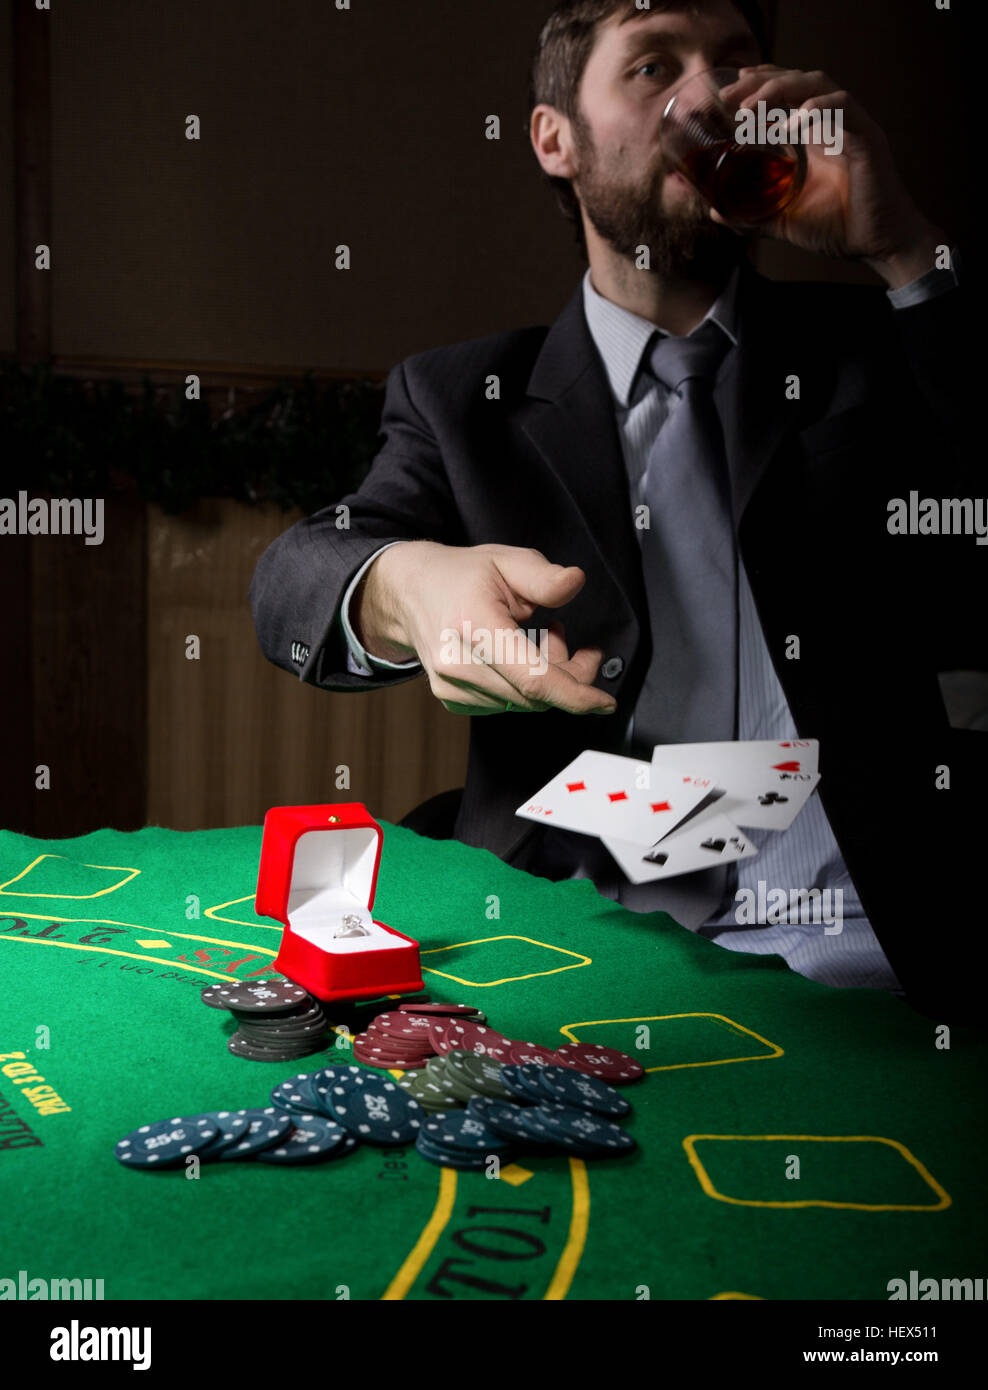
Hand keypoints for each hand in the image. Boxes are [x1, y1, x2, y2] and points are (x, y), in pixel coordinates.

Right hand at [352, 540, 618, 715]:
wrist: (409, 593)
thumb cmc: (459, 576)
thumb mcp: (505, 560)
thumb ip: (543, 576)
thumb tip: (574, 583)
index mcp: (474, 625)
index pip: (533, 678)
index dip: (575, 695)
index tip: (605, 701)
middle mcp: (458, 663)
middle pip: (535, 694)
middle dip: (569, 677)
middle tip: (575, 643)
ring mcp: (452, 686)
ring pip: (524, 703)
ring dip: (547, 680)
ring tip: (541, 639)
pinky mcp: (453, 699)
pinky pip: (507, 704)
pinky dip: (525, 687)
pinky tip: (521, 656)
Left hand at [714, 65, 945, 285]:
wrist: (878, 245)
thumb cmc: (839, 229)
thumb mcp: (784, 220)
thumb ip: (751, 215)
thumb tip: (715, 212)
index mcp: (815, 135)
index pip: (788, 92)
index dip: (760, 83)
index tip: (730, 91)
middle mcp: (833, 124)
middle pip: (797, 81)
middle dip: (761, 82)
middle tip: (730, 95)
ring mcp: (852, 128)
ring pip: (818, 85)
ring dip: (782, 89)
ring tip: (751, 107)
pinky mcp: (867, 139)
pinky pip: (842, 109)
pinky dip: (814, 110)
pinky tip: (788, 125)